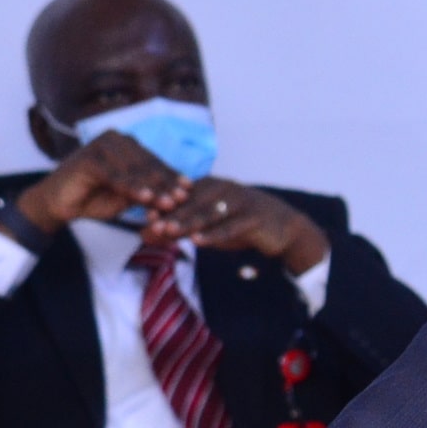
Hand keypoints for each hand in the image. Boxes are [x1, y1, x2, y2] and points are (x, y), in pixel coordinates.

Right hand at [15, 129, 193, 235]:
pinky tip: (146, 198)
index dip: (171, 177)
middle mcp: (115, 139)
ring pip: (134, 170)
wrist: (58, 203)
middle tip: (183, 199)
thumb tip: (178, 196)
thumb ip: (148, 192)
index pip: (154, 162)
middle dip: (165, 183)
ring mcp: (101, 145)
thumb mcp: (127, 196)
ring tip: (169, 203)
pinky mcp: (88, 158)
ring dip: (152, 187)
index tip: (189, 191)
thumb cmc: (94, 198)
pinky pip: (115, 175)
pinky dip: (131, 187)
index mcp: (127, 144)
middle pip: (147, 164)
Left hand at [142, 178, 329, 274]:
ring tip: (168, 232)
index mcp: (210, 185)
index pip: (182, 195)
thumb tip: (144, 233)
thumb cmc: (239, 224)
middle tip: (152, 225)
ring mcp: (240, 201)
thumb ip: (179, 227)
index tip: (145, 216)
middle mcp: (223, 188)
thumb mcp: (207, 226)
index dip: (164, 205)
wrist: (282, 227)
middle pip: (193, 203)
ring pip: (209, 214)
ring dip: (187, 223)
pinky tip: (198, 242)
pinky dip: (213, 234)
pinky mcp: (254, 217)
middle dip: (171, 214)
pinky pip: (230, 227)